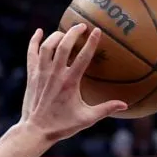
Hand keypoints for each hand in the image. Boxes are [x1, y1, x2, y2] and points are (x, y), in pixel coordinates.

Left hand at [21, 24, 126, 141]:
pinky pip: (31, 53)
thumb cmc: (62, 126)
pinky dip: (34, 41)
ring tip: (65, 33)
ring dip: (56, 35)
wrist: (35, 130)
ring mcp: (41, 74)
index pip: (83, 57)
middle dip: (73, 32)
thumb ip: (105, 109)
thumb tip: (125, 105)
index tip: (98, 30)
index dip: (91, 42)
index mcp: (70, 83)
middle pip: (63, 45)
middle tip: (82, 26)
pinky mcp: (31, 76)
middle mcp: (55, 74)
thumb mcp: (86, 119)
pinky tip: (39, 32)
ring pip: (47, 47)